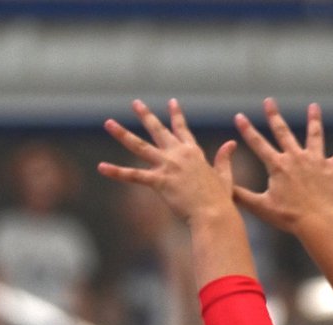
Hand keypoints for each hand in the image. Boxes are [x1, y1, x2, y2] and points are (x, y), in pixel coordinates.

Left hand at [98, 98, 236, 225]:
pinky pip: (132, 175)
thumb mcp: (224, 176)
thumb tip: (231, 143)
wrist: (213, 213)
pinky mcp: (159, 181)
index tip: (171, 103)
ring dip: (122, 134)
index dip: (176, 116)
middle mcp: (179, 154)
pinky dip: (116, 172)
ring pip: (139, 146)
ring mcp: (167, 166)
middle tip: (135, 103)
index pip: (182, 130)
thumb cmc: (220, 200)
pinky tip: (101, 167)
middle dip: (145, 115)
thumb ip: (225, 159)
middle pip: (158, 131)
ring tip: (108, 123)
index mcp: (193, 153)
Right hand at [232, 99, 332, 235]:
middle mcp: (296, 158)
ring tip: (314, 106)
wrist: (317, 222)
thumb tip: (222, 189)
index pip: (258, 144)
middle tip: (269, 101)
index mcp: (278, 166)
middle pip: (283, 132)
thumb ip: (241, 196)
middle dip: (274, 116)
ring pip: (314, 136)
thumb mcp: (260, 208)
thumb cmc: (288, 217)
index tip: (240, 116)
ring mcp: (316, 161)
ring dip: (314, 120)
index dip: (247, 130)